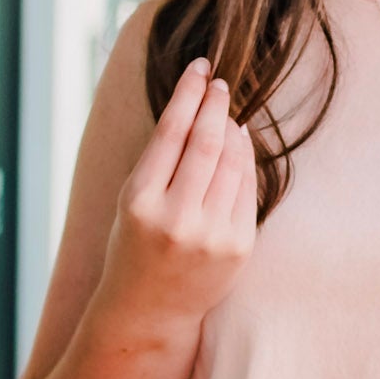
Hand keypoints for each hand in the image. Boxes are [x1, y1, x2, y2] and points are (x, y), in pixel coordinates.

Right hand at [97, 57, 257, 342]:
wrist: (149, 311)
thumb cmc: (135, 246)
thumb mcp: (131, 200)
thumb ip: (161, 160)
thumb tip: (204, 110)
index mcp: (139, 201)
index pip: (171, 132)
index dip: (188, 94)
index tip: (200, 68)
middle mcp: (175, 218)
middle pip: (206, 142)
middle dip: (215, 104)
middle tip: (221, 82)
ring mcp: (210, 235)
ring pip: (233, 163)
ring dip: (233, 130)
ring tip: (228, 112)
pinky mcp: (237, 247)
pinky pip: (248, 190)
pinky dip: (246, 160)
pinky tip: (240, 143)